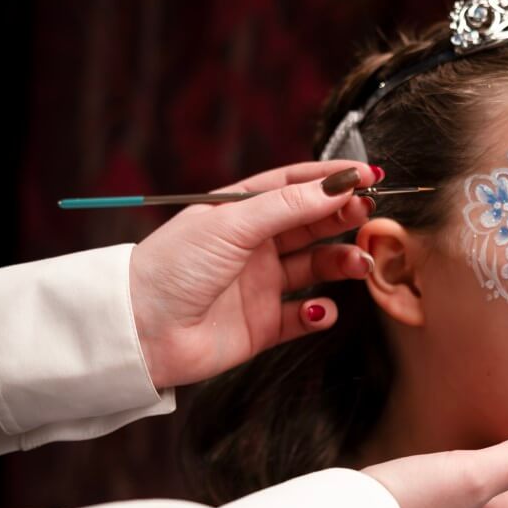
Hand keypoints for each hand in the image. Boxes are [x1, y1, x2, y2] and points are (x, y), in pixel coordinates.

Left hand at [129, 162, 377, 388]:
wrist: (139, 331)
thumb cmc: (172, 266)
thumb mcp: (231, 224)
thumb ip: (288, 206)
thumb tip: (339, 186)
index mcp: (238, 211)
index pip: (294, 185)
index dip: (331, 179)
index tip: (368, 175)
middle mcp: (252, 245)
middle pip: (310, 223)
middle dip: (342, 216)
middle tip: (368, 214)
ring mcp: (260, 285)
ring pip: (316, 267)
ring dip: (341, 262)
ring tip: (358, 263)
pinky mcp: (263, 325)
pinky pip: (304, 316)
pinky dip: (319, 313)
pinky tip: (319, 309)